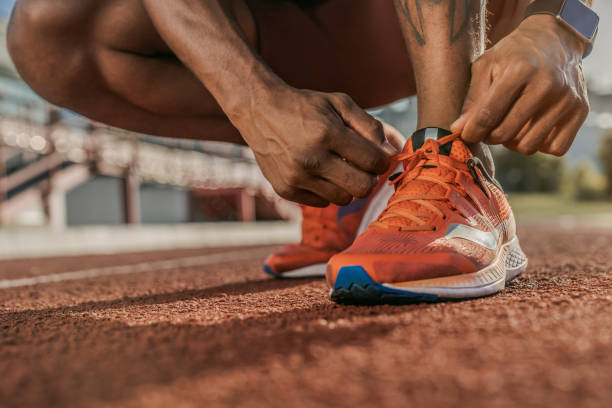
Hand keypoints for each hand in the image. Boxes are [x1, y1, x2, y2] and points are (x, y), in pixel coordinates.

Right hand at [236, 88, 399, 206]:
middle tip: (362, 167)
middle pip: (361, 188)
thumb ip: (370, 126)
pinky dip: (326, 190)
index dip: (382, 162)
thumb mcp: (339, 103)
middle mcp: (311, 159)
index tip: (378, 157)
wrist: (259, 111)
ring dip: (347, 185)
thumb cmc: (305, 106)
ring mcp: (296, 177)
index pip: (372, 162)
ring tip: (337, 167)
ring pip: (343, 199)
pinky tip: (317, 172)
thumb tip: (391, 153)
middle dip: (368, 178)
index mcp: (327, 133)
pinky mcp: (286, 189)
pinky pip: (322, 202)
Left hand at [451, 15, 589, 155]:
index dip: (472, 131)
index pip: (488, 114)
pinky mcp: (580, 111)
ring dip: (513, 142)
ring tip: (510, 124)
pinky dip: (540, 144)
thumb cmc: (513, 55)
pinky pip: (554, 148)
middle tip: (488, 127)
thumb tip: (458, 129)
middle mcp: (547, 85)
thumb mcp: (486, 66)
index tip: (466, 134)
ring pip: (528, 146)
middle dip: (490, 136)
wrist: (556, 40)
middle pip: (506, 134)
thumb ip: (472, 99)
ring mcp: (567, 99)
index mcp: (520, 70)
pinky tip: (532, 128)